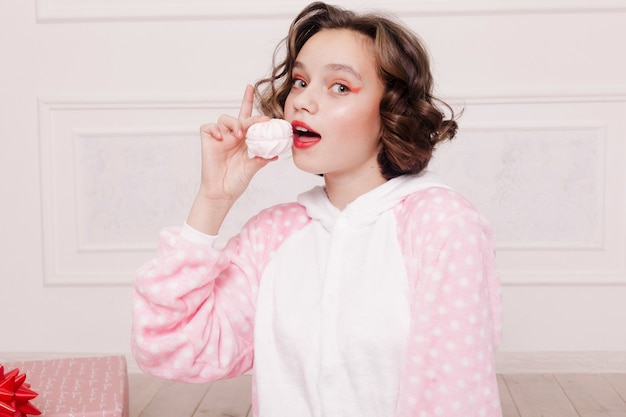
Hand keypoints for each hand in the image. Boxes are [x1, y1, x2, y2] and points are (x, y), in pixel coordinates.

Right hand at [198, 85, 271, 201]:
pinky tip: (221, 138)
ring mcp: (219, 138)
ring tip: (239, 135)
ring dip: (234, 123)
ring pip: (224, 118)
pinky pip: (209, 127)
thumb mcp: (252, 168)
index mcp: (244, 140)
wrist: (222, 193)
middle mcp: (232, 136)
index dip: (248, 102)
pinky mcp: (208, 141)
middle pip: (238, 115)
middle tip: (260, 121)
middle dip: (249, 114)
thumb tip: (275, 153)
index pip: (247, 118)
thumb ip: (261, 159)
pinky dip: (215, 129)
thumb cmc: (236, 181)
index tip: (251, 88)